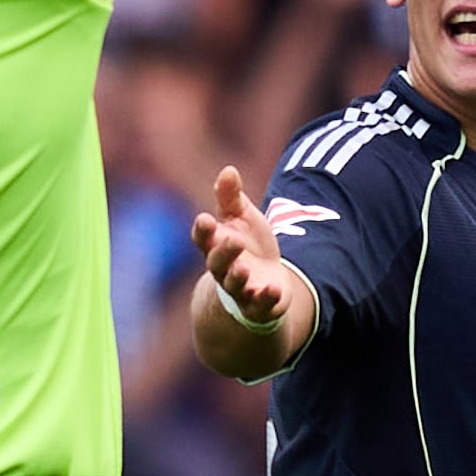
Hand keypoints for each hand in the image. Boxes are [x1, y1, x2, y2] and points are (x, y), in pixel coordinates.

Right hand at [189, 165, 307, 328]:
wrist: (262, 282)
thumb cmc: (248, 245)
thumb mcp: (241, 218)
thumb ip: (231, 197)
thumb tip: (228, 170)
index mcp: (216, 245)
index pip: (203, 238)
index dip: (203, 230)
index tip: (205, 219)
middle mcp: (223, 269)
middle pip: (217, 262)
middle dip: (224, 252)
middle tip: (235, 240)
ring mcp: (239, 289)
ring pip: (234, 285)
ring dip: (237, 277)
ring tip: (243, 268)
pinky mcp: (257, 305)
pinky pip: (259, 305)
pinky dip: (265, 298)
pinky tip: (273, 289)